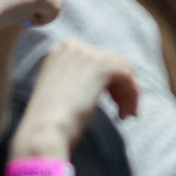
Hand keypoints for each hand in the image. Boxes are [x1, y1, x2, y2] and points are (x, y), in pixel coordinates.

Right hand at [10, 39, 137, 161]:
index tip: (112, 103)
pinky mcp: (100, 65)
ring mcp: (86, 53)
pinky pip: (127, 77)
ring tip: (124, 116)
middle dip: (120, 89)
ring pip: (122, 70)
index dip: (108, 82)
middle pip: (111, 62)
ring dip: (127, 94)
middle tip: (121, 113)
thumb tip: (106, 82)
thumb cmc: (50, 120)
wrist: (44, 129)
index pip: (96, 59)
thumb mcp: (62, 91)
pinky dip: (131, 96)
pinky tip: (124, 115)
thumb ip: (79, 79)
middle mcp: (72, 46)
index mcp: (60, 50)